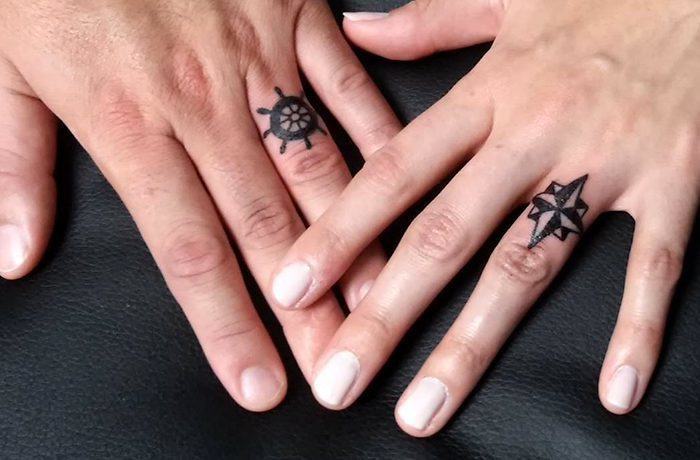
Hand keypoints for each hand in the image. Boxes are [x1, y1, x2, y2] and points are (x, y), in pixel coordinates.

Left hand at [0, 0, 400, 410]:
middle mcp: (205, 104)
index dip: (227, 325)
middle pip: (267, 226)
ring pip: (318, 168)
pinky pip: (346, 87)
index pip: (189, 250)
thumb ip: (10, 164)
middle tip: (340, 364)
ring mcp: (259, 59)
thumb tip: (15, 253)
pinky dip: (378, 140)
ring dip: (354, 239)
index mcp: (129, 122)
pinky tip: (403, 187)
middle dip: (306, 307)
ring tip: (382, 299)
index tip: (259, 382)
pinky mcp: (294, 17)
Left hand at [271, 0, 699, 433]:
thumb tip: (356, 29)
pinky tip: (614, 392)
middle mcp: (535, 134)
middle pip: (445, 236)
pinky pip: (654, 264)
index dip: (339, 233)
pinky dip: (637, 328)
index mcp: (490, 92)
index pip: (395, 172)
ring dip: (472, 343)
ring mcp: (604, 163)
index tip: (294, 289)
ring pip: (527, 265)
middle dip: (385, 314)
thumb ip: (429, 21)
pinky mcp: (674, 181)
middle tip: (339, 378)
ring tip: (424, 409)